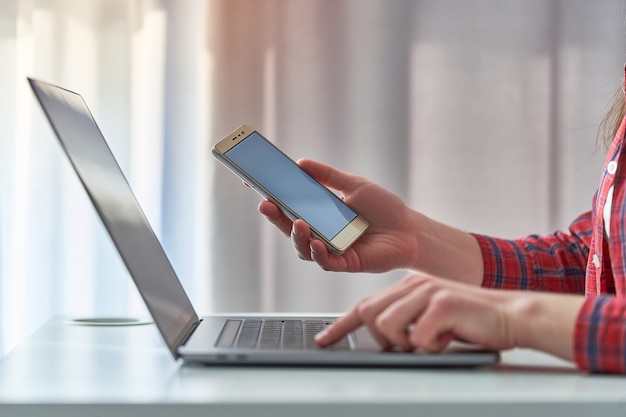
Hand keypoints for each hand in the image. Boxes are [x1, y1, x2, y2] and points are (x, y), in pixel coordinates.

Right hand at [258, 158, 421, 272]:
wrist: (409, 229)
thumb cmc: (384, 208)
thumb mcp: (354, 185)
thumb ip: (328, 176)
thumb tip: (300, 163)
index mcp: (320, 213)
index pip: (289, 204)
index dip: (270, 195)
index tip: (251, 181)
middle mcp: (321, 232)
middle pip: (290, 226)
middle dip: (275, 216)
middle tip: (264, 203)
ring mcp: (330, 249)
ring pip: (303, 247)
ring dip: (296, 236)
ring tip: (297, 222)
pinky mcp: (344, 263)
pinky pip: (325, 261)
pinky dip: (318, 252)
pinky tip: (317, 242)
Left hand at [315, 274, 518, 351]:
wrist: (510, 315)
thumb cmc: (470, 322)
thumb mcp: (429, 317)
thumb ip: (405, 319)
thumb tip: (380, 337)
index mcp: (407, 286)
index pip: (365, 305)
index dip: (342, 326)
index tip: (324, 340)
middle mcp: (413, 284)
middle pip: (370, 314)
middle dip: (382, 338)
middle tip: (409, 344)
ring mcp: (427, 291)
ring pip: (388, 326)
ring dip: (407, 343)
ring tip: (431, 339)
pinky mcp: (442, 303)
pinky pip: (417, 336)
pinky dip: (431, 346)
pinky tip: (448, 338)